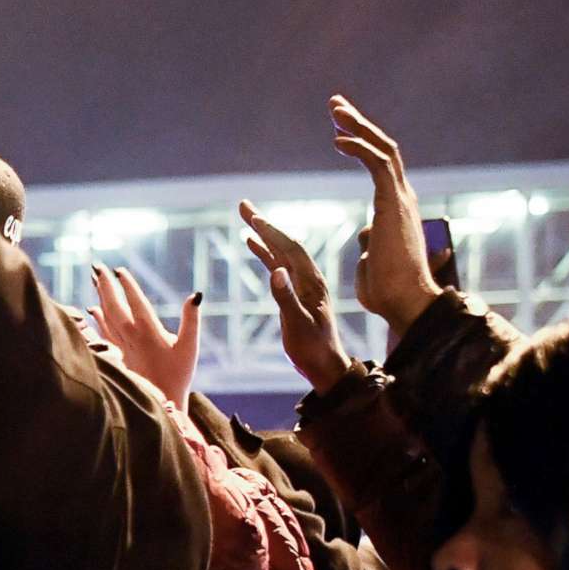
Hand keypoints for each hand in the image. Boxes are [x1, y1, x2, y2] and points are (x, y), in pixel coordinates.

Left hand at [88, 266, 202, 412]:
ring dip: (100, 296)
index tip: (119, 269)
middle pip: (115, 306)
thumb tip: (196, 295)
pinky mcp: (117, 355)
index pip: (136, 302)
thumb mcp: (190, 346)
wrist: (162, 402)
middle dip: (106, 285)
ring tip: (94, 279)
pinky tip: (92, 308)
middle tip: (97, 266)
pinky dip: (97, 318)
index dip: (127, 285)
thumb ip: (192, 320)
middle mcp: (131, 337)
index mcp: (149, 332)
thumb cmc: (179, 374)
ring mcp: (122, 346)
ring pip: (106, 316)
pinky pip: (103, 332)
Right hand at [238, 200, 351, 393]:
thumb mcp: (298, 325)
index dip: (272, 232)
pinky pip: (276, 265)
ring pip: (279, 251)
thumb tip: (274, 271)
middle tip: (243, 205)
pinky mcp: (293, 291)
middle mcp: (307, 277)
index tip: (254, 217)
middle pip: (284, 242)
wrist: (325, 365)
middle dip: (264, 223)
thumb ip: (285, 298)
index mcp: (312, 282)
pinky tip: (250, 243)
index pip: (290, 249)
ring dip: (263, 233)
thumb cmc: (313, 348)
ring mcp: (300, 283)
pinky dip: (263, 251)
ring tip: (245, 217)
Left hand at [330, 95, 441, 333]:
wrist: (404, 304)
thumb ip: (372, 242)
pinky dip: (360, 147)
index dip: (361, 143)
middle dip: (359, 124)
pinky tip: (337, 139)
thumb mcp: (374, 260)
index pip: (380, 165)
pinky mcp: (394, 204)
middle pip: (383, 148)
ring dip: (358, 126)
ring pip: (383, 149)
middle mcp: (401, 197)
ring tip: (335, 110)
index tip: (339, 131)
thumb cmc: (388, 292)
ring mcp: (400, 199)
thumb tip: (368, 233)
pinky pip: (378, 165)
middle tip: (336, 106)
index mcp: (395, 208)